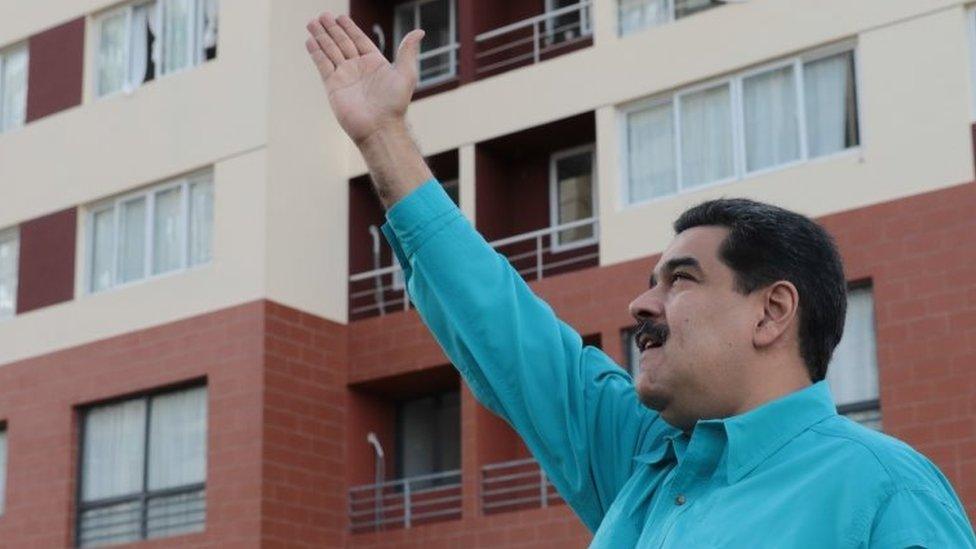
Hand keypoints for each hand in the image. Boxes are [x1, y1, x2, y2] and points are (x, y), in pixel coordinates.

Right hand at [305, 12, 424, 145]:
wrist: (379, 127)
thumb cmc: (395, 104)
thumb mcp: (406, 74)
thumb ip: (408, 51)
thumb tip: (420, 31)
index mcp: (375, 63)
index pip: (359, 40)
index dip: (349, 27)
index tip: (339, 17)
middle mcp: (358, 68)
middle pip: (342, 42)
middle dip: (332, 29)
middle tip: (322, 15)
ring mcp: (345, 76)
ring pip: (330, 51)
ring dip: (321, 37)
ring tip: (312, 22)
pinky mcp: (333, 86)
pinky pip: (323, 65)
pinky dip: (316, 52)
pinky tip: (310, 41)